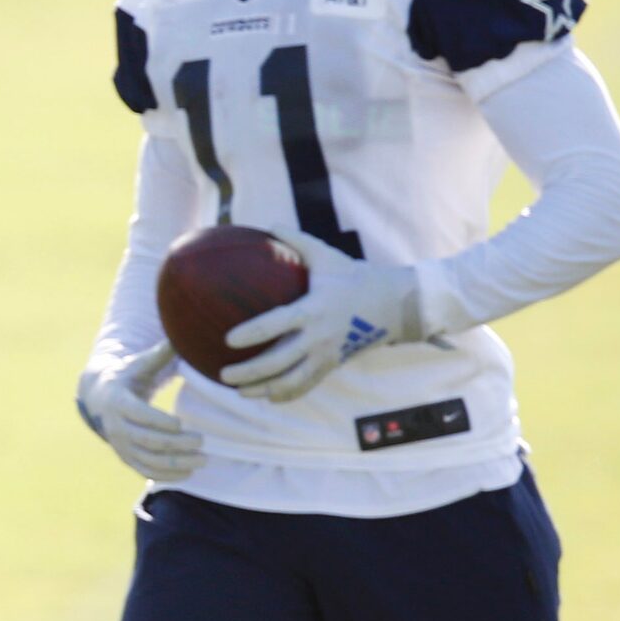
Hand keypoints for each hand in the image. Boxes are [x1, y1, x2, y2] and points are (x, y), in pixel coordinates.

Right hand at [76, 342, 201, 481]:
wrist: (100, 398)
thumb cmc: (127, 376)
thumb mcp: (139, 364)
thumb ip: (159, 354)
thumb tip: (180, 336)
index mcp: (118, 402)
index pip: (139, 415)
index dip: (159, 422)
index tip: (181, 424)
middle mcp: (116, 427)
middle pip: (147, 440)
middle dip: (175, 444)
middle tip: (202, 442)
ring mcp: (120, 445)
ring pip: (148, 459)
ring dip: (176, 463)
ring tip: (203, 460)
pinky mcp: (126, 457)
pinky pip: (145, 471)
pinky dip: (166, 475)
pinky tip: (188, 474)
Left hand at [221, 231, 424, 402]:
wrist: (395, 304)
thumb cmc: (353, 276)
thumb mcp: (326, 255)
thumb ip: (296, 241)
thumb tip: (268, 224)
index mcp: (313, 308)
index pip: (277, 324)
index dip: (253, 333)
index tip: (228, 340)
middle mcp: (319, 335)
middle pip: (279, 362)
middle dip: (250, 372)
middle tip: (224, 374)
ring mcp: (327, 354)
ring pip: (292, 381)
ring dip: (263, 389)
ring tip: (239, 392)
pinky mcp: (333, 364)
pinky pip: (307, 385)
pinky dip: (286, 394)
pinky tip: (266, 397)